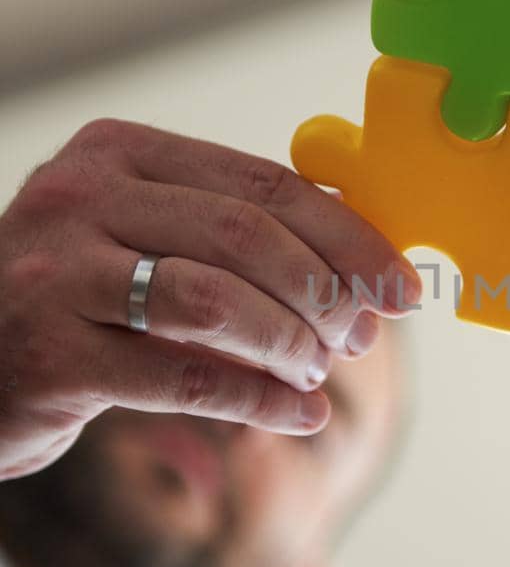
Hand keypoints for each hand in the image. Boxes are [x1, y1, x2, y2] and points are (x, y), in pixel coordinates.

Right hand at [0, 118, 419, 480]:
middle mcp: (81, 198)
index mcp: (119, 153)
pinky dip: (259, 399)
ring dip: (290, 344)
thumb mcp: (140, 238)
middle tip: (361, 335)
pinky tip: (298, 414)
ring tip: (318, 371)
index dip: (348, 236)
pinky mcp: (51, 356)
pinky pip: (184, 377)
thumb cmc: (77, 299)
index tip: (400, 284)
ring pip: (214, 302)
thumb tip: (361, 263)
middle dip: (326, 292)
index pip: (263, 183)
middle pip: (245, 236)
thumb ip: (229, 236)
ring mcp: (58, 275)